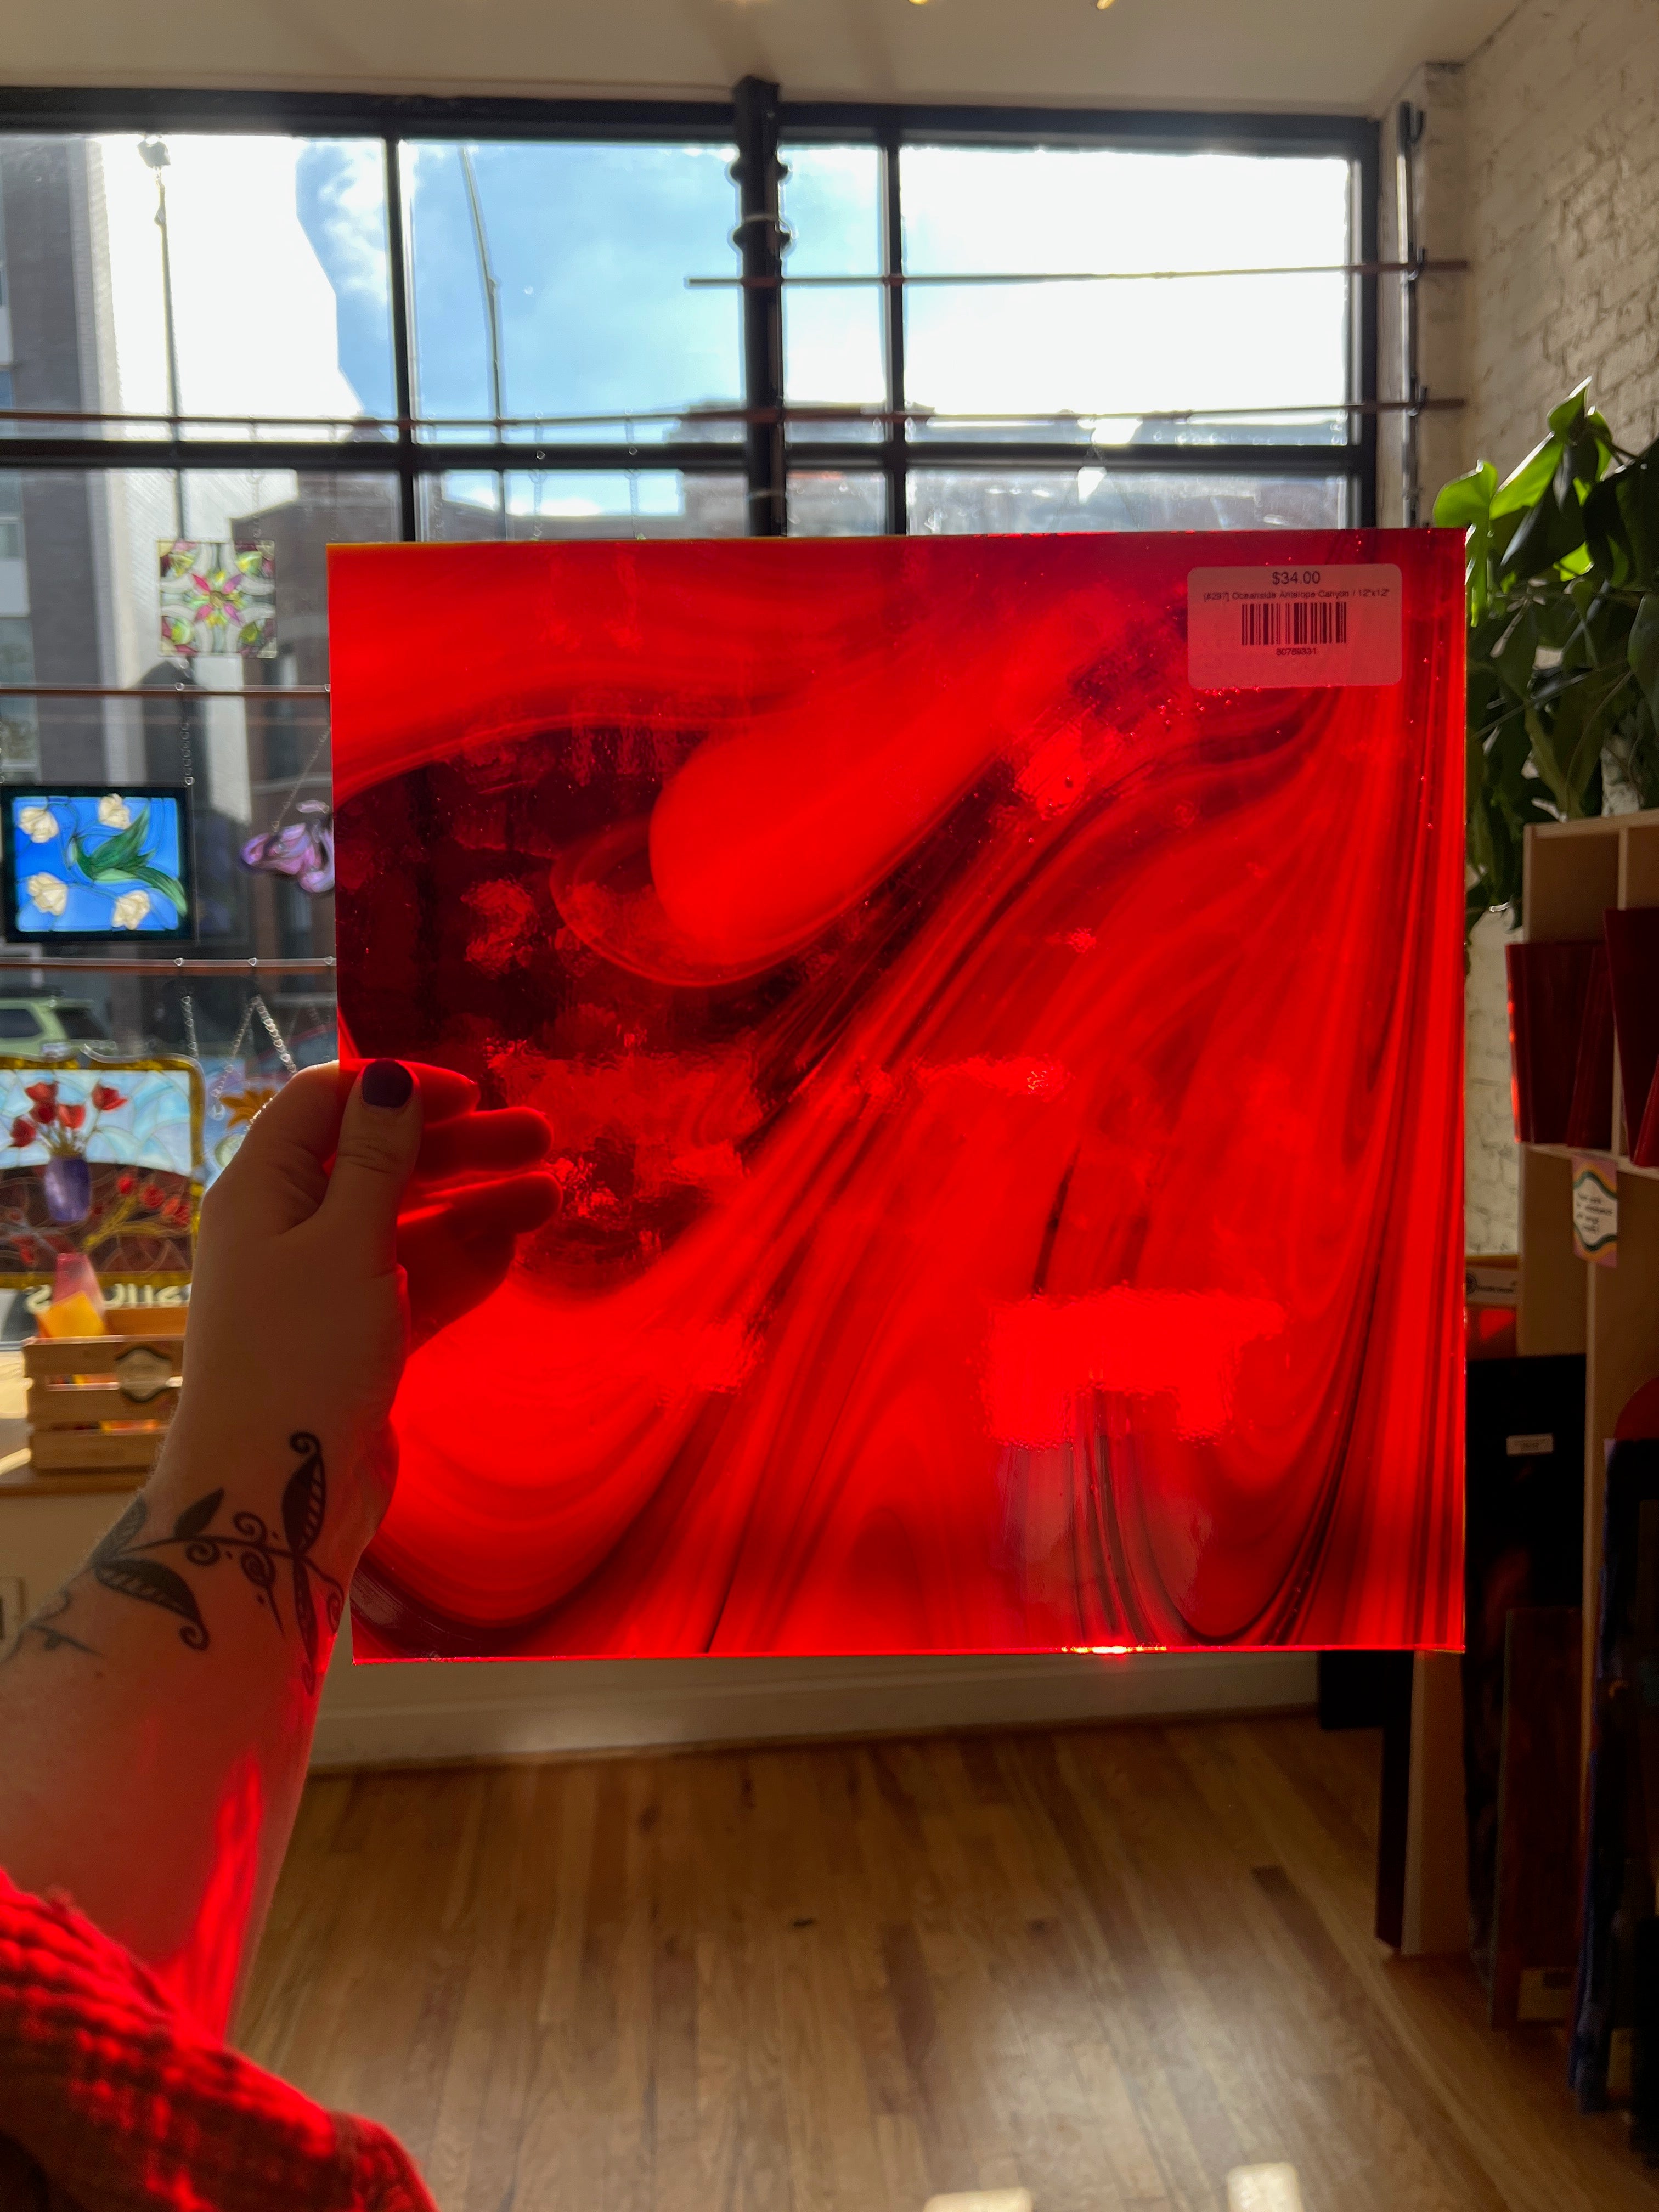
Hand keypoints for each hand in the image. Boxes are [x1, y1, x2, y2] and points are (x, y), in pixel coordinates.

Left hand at [167, 1060, 555, 1559]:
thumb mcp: (347, 1242)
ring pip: (406, 1225)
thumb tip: (389, 1076)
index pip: (325, 1103)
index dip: (396, 1088)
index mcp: (262, 1189)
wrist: (272, 1495)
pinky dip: (461, 1264)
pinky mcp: (356, 1339)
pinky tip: (514, 1252)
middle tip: (540, 1136)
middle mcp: (286, 1228)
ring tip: (551, 1194)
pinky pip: (414, 1283)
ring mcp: (322, 1287)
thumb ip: (379, 1160)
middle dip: (457, 1147)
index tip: (473, 1093)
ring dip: (474, 1205)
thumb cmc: (300, 1353)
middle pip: (377, 1162)